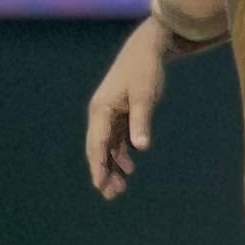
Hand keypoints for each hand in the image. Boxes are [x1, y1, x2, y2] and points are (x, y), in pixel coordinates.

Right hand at [84, 15, 174, 196]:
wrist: (147, 48)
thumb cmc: (145, 70)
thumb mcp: (145, 95)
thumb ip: (141, 121)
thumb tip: (140, 147)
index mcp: (101, 109)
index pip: (97, 143)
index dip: (98, 165)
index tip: (99, 185)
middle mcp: (100, 114)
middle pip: (98, 148)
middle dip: (103, 172)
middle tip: (111, 195)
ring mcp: (108, 114)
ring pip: (106, 147)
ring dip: (112, 166)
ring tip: (120, 189)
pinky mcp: (119, 113)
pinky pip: (115, 139)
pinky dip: (120, 154)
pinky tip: (129, 168)